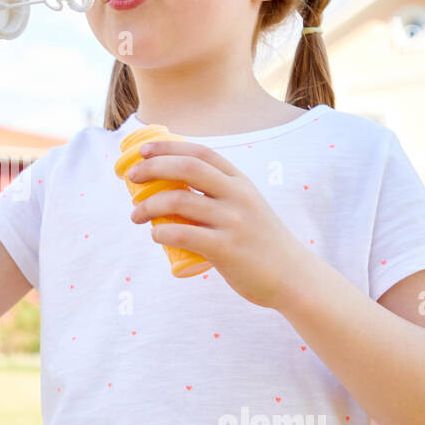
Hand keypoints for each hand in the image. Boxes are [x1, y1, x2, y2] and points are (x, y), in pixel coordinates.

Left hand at [126, 139, 308, 308]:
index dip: (168, 147)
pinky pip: (183, 234)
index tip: (142, 151)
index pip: (200, 153)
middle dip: (152, 168)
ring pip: (179, 201)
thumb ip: (219, 194)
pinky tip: (155, 235)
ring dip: (148, 206)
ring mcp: (233, 222)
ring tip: (135, 215)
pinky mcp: (227, 249)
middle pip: (186, 168)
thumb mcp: (246, 206)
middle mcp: (238, 196)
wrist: (293, 276)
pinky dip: (161, 232)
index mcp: (240, 182)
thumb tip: (172, 189)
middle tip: (131, 178)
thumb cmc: (260, 241)